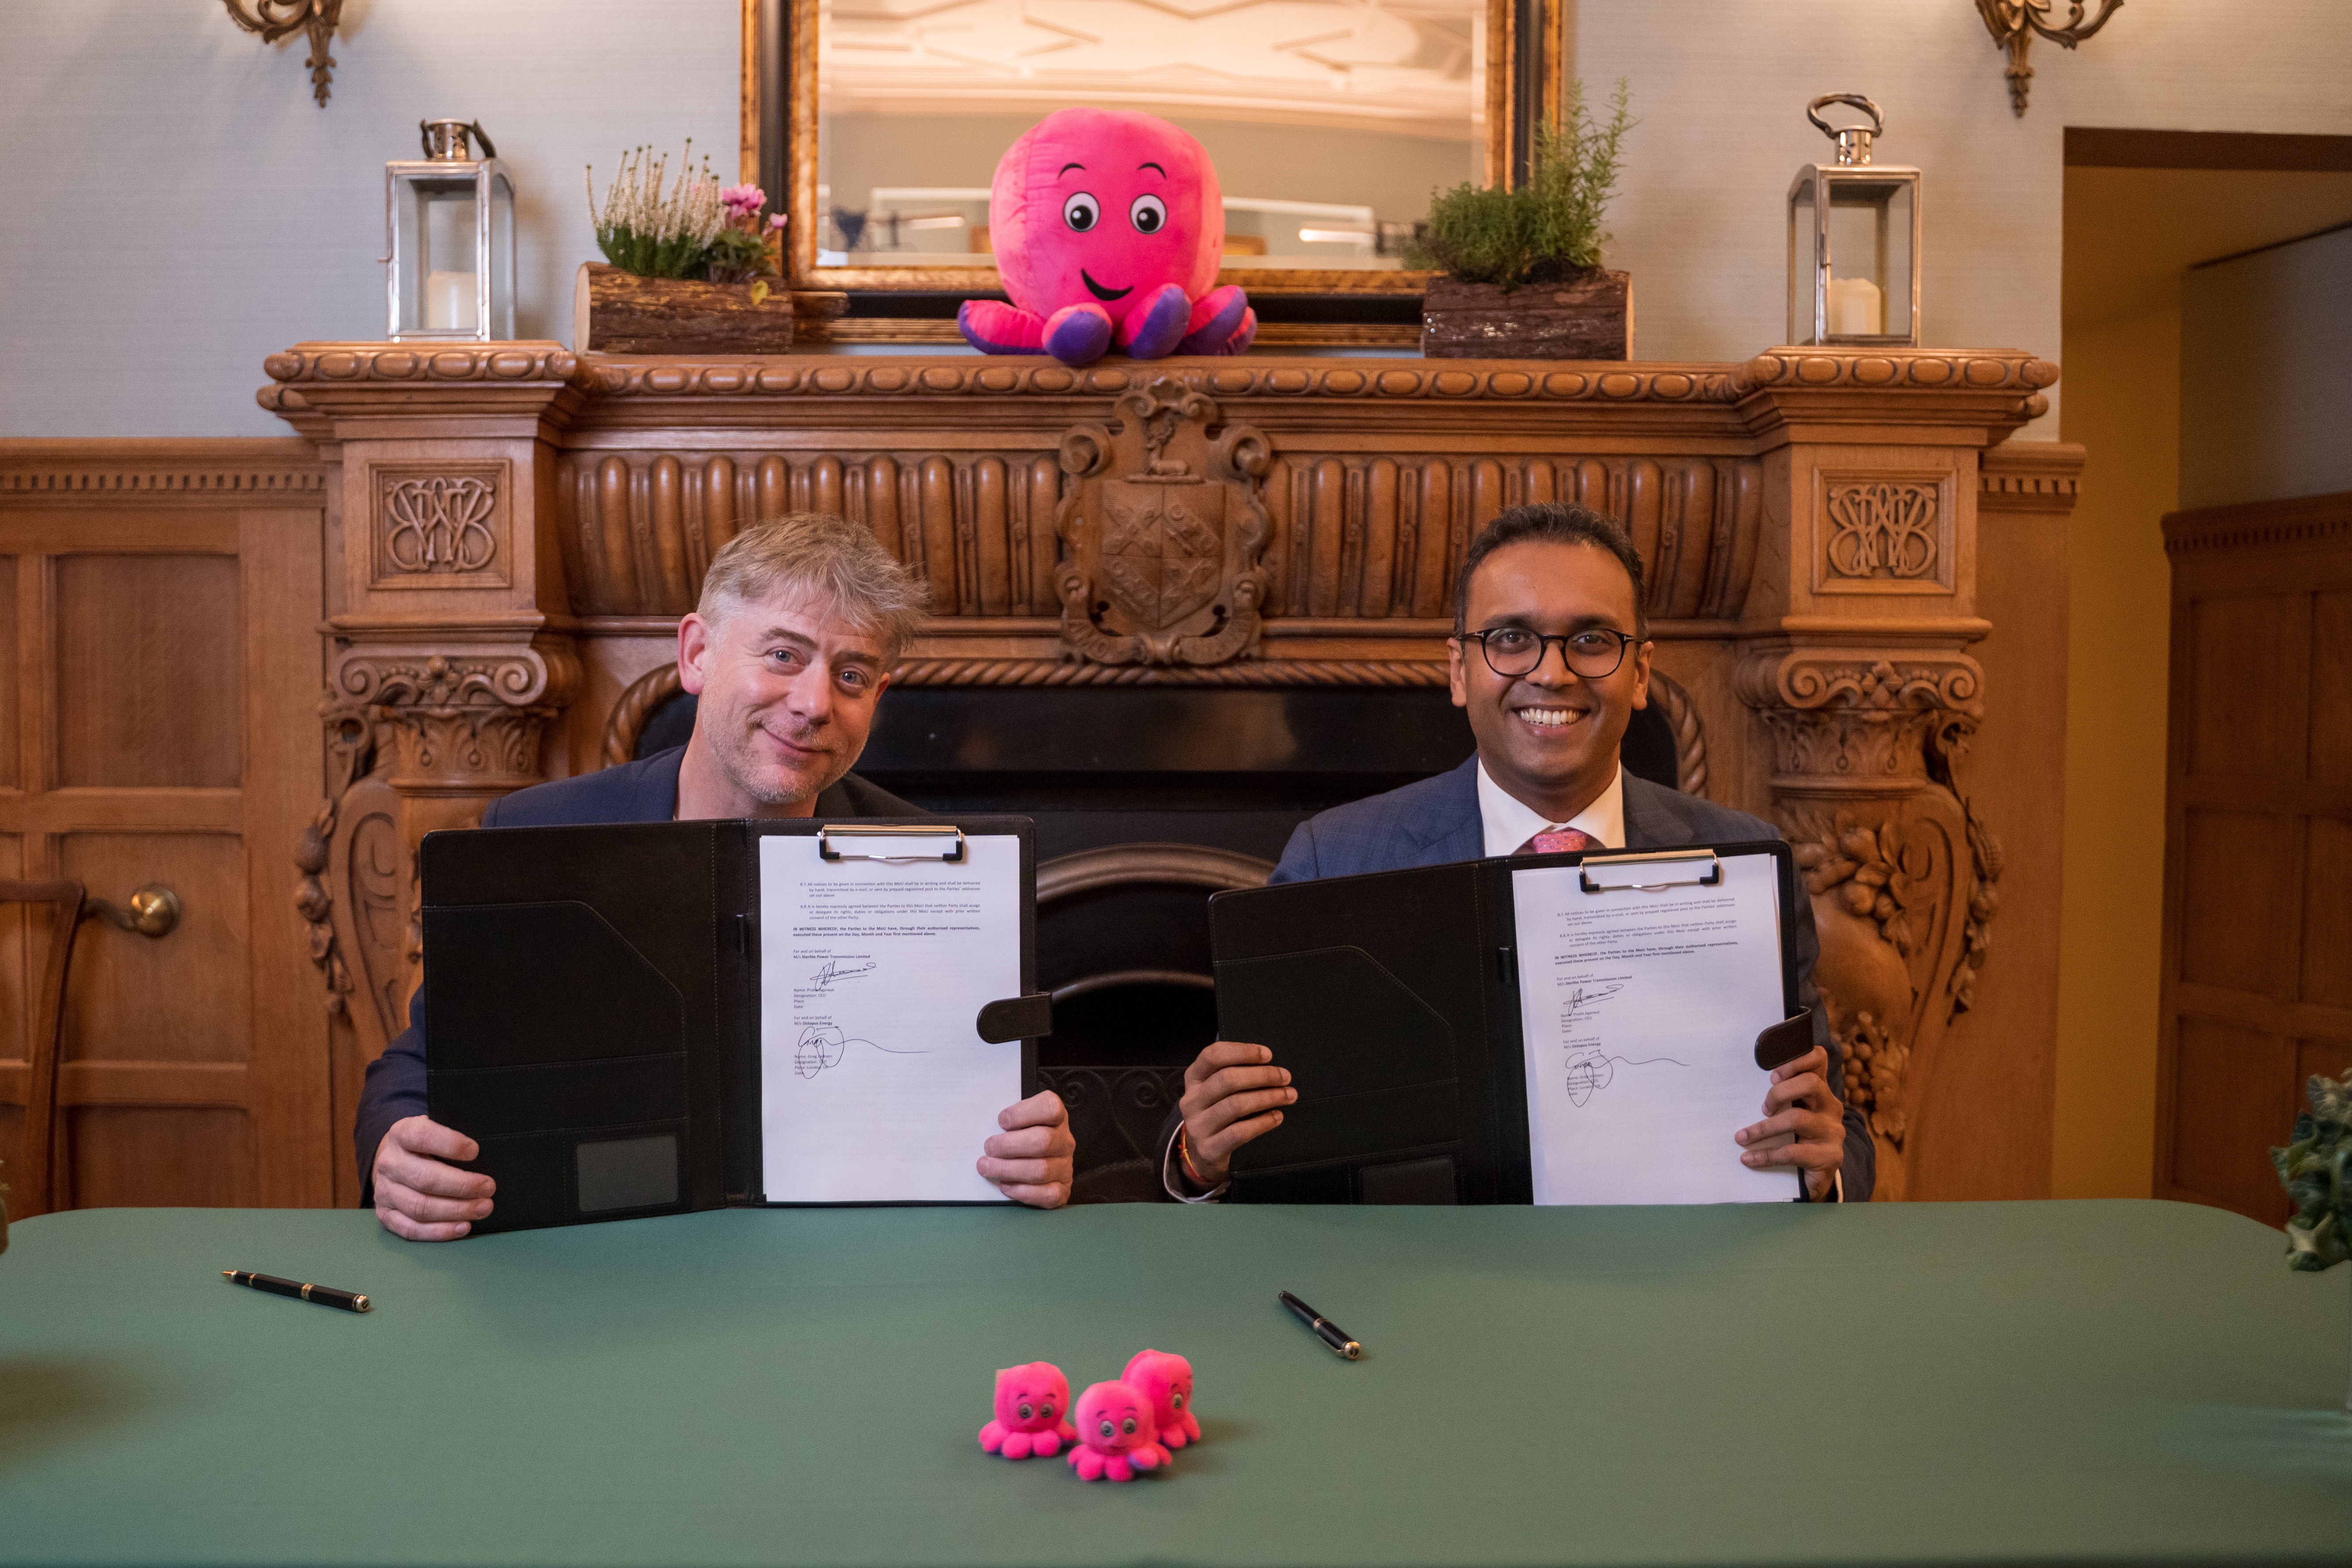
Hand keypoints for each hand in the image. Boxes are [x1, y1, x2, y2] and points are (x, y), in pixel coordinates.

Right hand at [372, 1116, 494, 1240]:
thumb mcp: (435, 1128)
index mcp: (402, 1134)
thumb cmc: (425, 1145)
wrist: (393, 1160)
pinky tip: (462, 1227)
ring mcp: (385, 1191)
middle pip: (425, 1178)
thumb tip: (484, 1151)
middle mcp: (390, 1163)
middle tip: (489, 1188)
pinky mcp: (386, 1214)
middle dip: (462, 1186)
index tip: (474, 1151)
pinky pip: (411, 1228)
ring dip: (456, 1211)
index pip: (422, 1136)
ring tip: (483, 1208)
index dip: (449, 1144)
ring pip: (420, 1207)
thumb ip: (453, 1135)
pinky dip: (439, 1231)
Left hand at [979, 1090, 1074, 1207]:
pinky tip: (1005, 1186)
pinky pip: (1047, 1194)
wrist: (1040, 1161)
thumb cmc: (1022, 1137)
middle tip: (988, 1147)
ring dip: (1008, 1169)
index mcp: (1057, 1117)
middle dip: (1009, 1146)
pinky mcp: (1062, 1189)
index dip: (1024, 1113)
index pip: (1050, 1108)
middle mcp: (1064, 1141)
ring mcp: (1065, 1166)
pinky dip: (1023, 1191)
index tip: (1001, 1120)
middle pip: (1043, 1141)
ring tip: (986, 1167)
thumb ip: (1007, 1121)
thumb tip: (983, 1126)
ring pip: (1041, 1170)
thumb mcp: (1018, 1122)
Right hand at [1175, 1041, 1294, 1191]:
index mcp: (1193, 1078)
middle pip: (1227, 1080)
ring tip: (1288, 1095)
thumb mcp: (1216, 1090)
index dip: (1242, 1051)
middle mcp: (1191, 1100)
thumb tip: (1269, 1063)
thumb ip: (1233, 1073)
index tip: (1268, 1054)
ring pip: (1236, 1105)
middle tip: (1285, 1077)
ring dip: (1268, 1097)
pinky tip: (1277, 1117)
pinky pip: (1240, 1132)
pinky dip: (1263, 1122)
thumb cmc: (1217, 1114)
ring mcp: (1198, 1126)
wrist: (1201, 1155)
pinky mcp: (1209, 1148)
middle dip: (1262, 1075)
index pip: (1212, 1056)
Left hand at [1735, 1045, 1843, 1199]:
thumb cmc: (1797, 1139)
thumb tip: (1738, 1084)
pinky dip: (1765, 1155)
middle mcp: (1831, 1107)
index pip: (1818, 1059)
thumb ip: (1778, 1097)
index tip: (1773, 1074)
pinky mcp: (1829, 1157)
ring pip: (1797, 1119)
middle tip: (1762, 1108)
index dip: (1798, 1059)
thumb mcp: (1790, 1113)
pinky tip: (1748, 1159)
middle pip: (1810, 1084)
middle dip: (1779, 1092)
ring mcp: (1832, 1132)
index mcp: (1819, 1091)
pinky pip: (1792, 1152)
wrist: (1817, 1176)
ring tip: (1742, 1137)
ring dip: (1763, 1128)